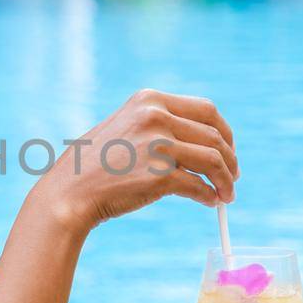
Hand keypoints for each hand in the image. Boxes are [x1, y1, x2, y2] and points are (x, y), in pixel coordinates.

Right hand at [35, 89, 237, 231]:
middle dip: (230, 158)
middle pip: (215, 135)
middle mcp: (156, 116)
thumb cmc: (95, 165)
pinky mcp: (160, 175)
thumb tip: (203, 142)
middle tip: (233, 176)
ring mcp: (159, 145)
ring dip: (226, 180)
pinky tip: (210, 202)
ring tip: (226, 195)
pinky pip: (199, 186)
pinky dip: (210, 196)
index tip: (228, 149)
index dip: (225, 131)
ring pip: (214, 160)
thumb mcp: (126, 126)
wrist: (69, 192)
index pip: (207, 109)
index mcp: (149, 100)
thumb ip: (159, 125)